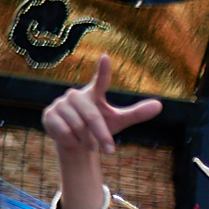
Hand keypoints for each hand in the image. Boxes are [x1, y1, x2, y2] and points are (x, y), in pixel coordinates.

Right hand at [40, 56, 159, 208]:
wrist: (75, 141)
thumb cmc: (99, 127)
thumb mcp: (119, 121)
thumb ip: (136, 113)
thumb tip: (160, 105)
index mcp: (94, 94)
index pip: (100, 81)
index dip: (103, 71)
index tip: (106, 57)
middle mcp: (76, 95)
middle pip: (91, 117)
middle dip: (102, 136)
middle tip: (110, 151)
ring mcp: (60, 104)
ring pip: (77, 127)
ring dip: (87, 141)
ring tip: (88, 143)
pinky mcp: (49, 114)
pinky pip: (64, 131)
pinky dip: (72, 141)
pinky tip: (72, 140)